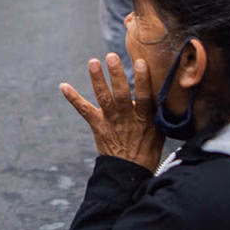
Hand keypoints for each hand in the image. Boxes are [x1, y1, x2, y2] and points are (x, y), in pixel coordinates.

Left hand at [60, 53, 163, 169]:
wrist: (128, 172)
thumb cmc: (148, 149)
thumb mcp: (160, 131)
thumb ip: (159, 111)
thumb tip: (166, 90)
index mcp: (144, 118)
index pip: (144, 97)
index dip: (142, 80)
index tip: (141, 62)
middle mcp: (125, 117)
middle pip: (121, 94)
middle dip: (116, 75)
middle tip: (111, 56)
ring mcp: (110, 120)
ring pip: (103, 97)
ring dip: (97, 79)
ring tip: (93, 62)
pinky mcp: (97, 125)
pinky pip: (84, 110)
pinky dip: (73, 98)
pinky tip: (63, 85)